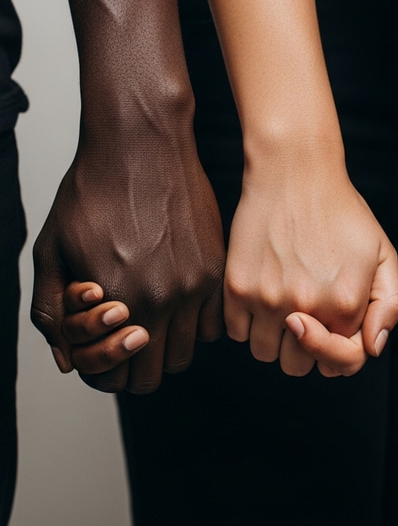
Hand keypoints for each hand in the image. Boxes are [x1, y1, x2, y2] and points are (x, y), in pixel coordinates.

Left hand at [31, 121, 225, 393]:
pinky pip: (215, 324)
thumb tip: (66, 361)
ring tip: (154, 319)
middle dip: (134, 365)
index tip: (101, 351)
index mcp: (117, 302)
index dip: (103, 372)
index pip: (115, 378)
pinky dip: (197, 324)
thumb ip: (52, 314)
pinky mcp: (218, 267)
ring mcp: (197, 284)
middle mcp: (162, 299)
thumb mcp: (51, 251)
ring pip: (187, 353)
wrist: (141, 147)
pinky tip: (180, 301)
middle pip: (155, 374)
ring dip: (167, 346)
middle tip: (125, 339)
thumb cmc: (94, 191)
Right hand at [224, 150, 397, 376]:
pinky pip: (237, 333)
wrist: (294, 173)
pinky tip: (263, 291)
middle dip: (307, 347)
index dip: (340, 353)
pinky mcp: (237, 287)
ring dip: (274, 337)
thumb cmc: (342, 212)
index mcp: (345, 303)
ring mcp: (267, 299)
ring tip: (284, 301)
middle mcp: (306, 307)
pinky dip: (248, 322)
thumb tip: (373, 347)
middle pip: (300, 366)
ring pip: (266, 354)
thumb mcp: (382, 252)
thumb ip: (388, 304)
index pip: (343, 364)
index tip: (333, 332)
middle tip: (308, 313)